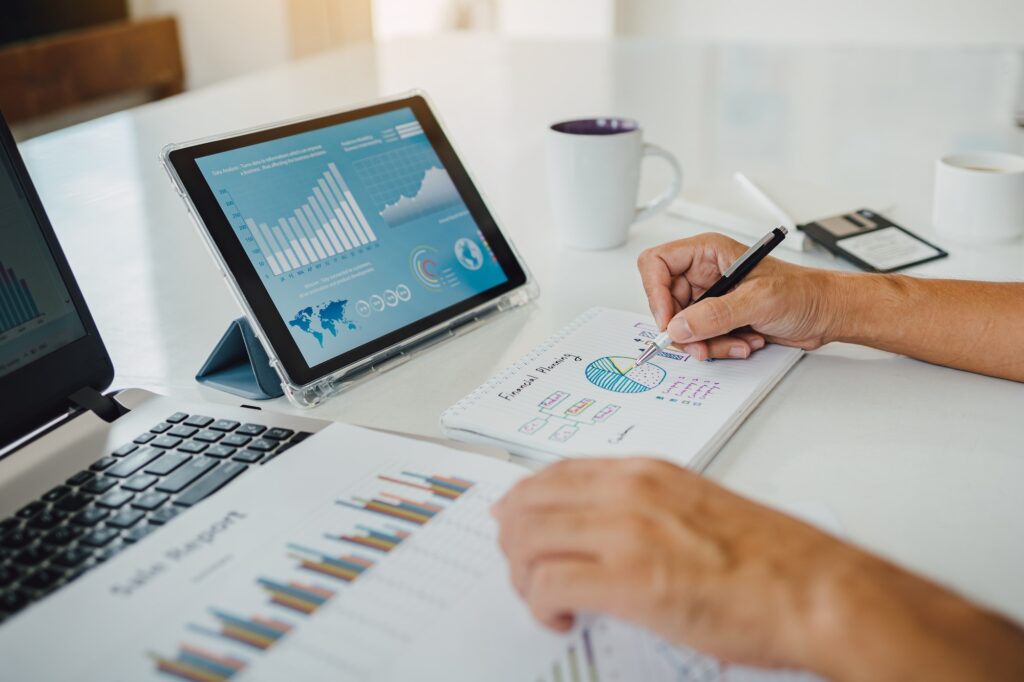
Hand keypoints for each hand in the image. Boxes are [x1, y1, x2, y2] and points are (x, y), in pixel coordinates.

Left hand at [492, 459, 1023, 681]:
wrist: (816, 590)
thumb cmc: (773, 560)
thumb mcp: (697, 510)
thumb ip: (648, 511)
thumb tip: (610, 532)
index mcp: (646, 473)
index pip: (556, 473)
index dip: (526, 502)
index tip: (518, 523)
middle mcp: (628, 492)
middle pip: (529, 503)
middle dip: (512, 539)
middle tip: (520, 568)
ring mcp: (625, 532)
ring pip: (527, 540)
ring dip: (521, 574)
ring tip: (539, 597)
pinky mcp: (628, 580)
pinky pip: (546, 584)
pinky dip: (538, 604)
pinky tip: (558, 617)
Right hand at [637, 233, 839, 359]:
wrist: (826, 313)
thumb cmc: (803, 292)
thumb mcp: (758, 299)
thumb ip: (716, 314)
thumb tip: (680, 326)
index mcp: (708, 253)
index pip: (657, 264)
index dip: (656, 293)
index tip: (669, 320)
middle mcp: (704, 274)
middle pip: (666, 302)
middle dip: (684, 328)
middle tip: (700, 344)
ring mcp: (710, 298)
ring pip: (683, 326)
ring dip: (707, 341)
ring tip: (736, 341)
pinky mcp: (718, 319)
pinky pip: (700, 339)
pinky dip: (719, 347)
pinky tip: (744, 341)